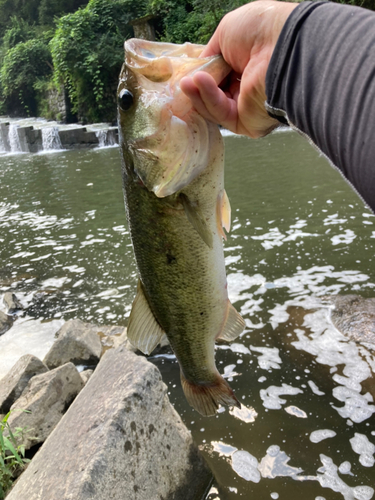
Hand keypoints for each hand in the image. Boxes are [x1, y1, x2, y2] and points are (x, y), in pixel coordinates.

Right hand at [180, 0, 297, 137]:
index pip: (218, 77)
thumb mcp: (226, 33)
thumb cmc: (261, 31)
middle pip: (213, 95)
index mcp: (246, 67)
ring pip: (214, 106)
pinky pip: (222, 114)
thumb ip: (210, 53)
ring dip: (198, 93)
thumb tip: (198, 71)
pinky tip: (199, 83)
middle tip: (183, 81)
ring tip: (187, 82)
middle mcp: (248, 89)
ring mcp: (247, 108)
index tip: (185, 74)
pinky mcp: (247, 124)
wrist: (283, 46)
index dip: (201, 76)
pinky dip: (208, 98)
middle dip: (196, 88)